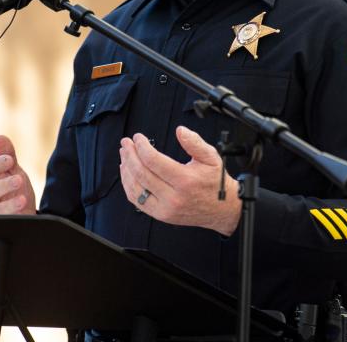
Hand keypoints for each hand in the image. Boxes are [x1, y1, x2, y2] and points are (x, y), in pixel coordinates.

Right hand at [0, 135, 35, 214]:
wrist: (25, 212)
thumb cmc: (16, 190)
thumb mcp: (14, 171)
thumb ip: (7, 155)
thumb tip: (0, 137)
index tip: (10, 160)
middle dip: (4, 183)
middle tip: (20, 179)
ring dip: (9, 202)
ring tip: (23, 198)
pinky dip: (10, 213)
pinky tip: (21, 207)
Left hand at [119, 125, 241, 235]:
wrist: (222, 209)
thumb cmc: (216, 183)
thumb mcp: (211, 158)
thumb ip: (195, 142)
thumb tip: (180, 130)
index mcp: (185, 181)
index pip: (154, 161)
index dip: (142, 146)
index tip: (138, 138)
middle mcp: (173, 197)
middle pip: (141, 174)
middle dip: (130, 155)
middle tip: (126, 143)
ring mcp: (165, 208)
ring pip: (135, 188)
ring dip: (126, 169)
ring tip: (124, 155)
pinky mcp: (161, 215)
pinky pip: (137, 201)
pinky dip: (128, 186)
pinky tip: (128, 173)